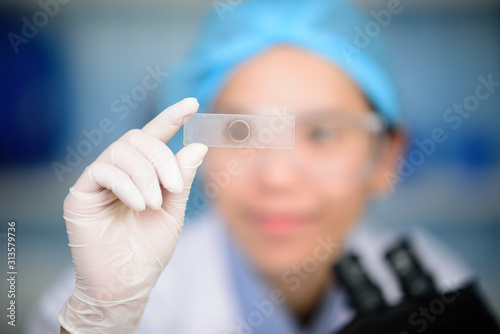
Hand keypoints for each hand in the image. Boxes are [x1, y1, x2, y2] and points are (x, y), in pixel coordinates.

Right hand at [58, 98, 207, 333]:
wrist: (126, 282)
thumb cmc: (149, 249)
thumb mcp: (173, 212)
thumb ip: (181, 180)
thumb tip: (197, 146)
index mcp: (143, 173)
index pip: (154, 137)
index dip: (171, 117)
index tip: (192, 104)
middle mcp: (119, 170)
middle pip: (138, 139)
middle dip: (161, 158)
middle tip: (173, 187)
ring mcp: (99, 180)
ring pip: (121, 152)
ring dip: (145, 175)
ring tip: (154, 203)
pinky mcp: (81, 193)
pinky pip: (103, 170)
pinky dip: (127, 185)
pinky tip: (139, 205)